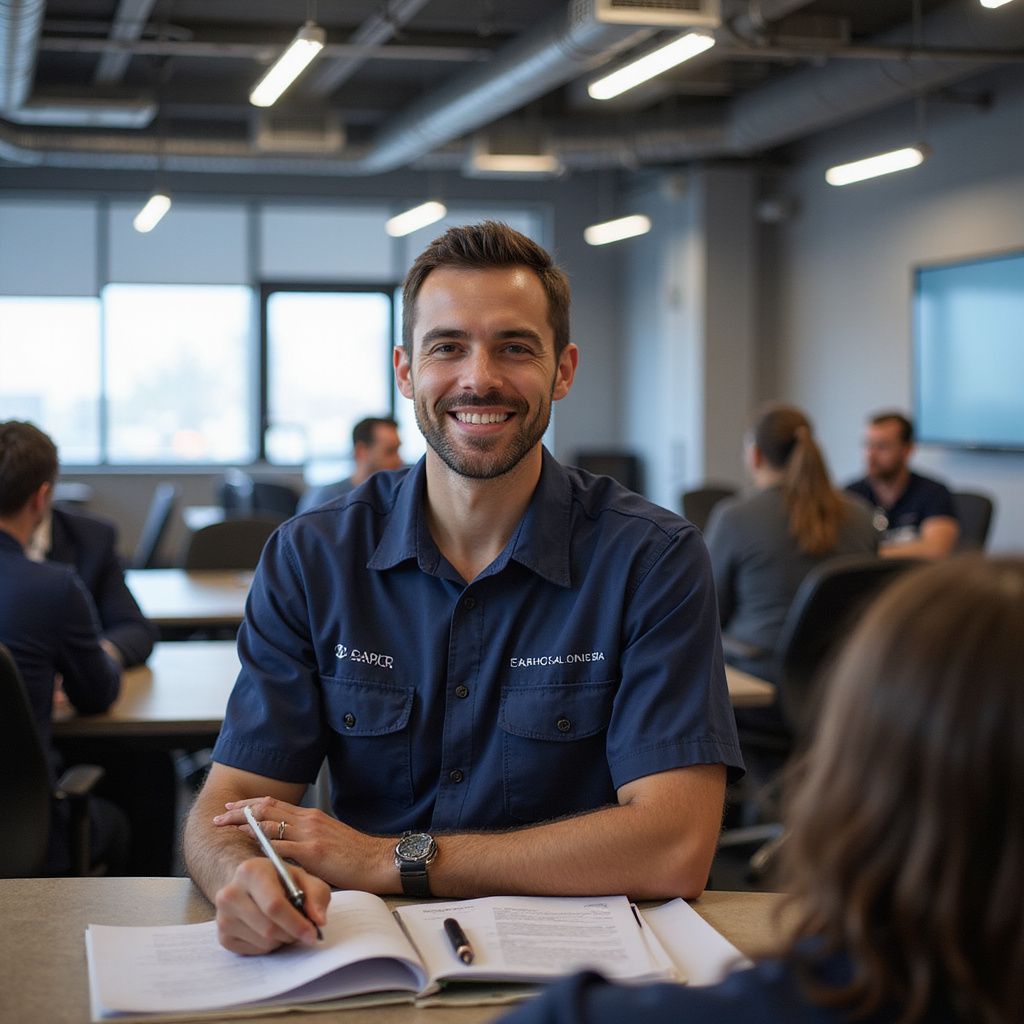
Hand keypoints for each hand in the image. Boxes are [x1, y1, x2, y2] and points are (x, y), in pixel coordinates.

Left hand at [213, 796, 391, 891]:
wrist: (379, 860)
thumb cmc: (356, 855)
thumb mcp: (328, 839)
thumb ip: (307, 840)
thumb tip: (286, 849)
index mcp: (311, 817)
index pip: (274, 804)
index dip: (250, 805)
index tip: (232, 807)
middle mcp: (308, 820)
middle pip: (266, 808)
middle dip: (239, 811)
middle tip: (219, 815)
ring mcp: (310, 834)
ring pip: (270, 822)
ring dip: (244, 824)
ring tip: (226, 826)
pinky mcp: (314, 852)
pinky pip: (282, 845)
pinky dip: (263, 845)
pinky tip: (249, 848)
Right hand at [213, 857, 329, 954]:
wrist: (251, 885)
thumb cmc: (281, 881)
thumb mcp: (303, 878)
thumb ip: (316, 895)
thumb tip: (319, 921)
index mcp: (251, 871)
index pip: (273, 905)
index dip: (296, 923)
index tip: (312, 934)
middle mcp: (230, 893)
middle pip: (268, 927)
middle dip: (291, 933)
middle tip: (304, 931)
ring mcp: (222, 917)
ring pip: (263, 942)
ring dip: (282, 939)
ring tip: (286, 925)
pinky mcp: (222, 936)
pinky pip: (254, 951)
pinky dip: (269, 946)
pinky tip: (271, 930)